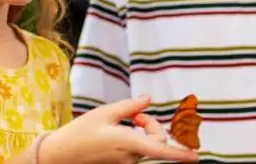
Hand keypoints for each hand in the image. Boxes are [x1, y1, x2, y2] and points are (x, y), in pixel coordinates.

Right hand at [37, 95, 199, 163]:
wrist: (60, 156)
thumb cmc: (80, 133)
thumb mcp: (105, 113)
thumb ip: (131, 106)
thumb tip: (148, 98)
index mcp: (127, 143)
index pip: (159, 149)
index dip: (179, 154)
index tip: (195, 157)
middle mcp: (130, 158)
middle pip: (156, 141)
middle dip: (153, 125)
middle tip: (136, 115)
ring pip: (146, 147)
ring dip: (142, 133)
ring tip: (123, 123)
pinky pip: (136, 153)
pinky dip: (134, 141)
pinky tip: (119, 133)